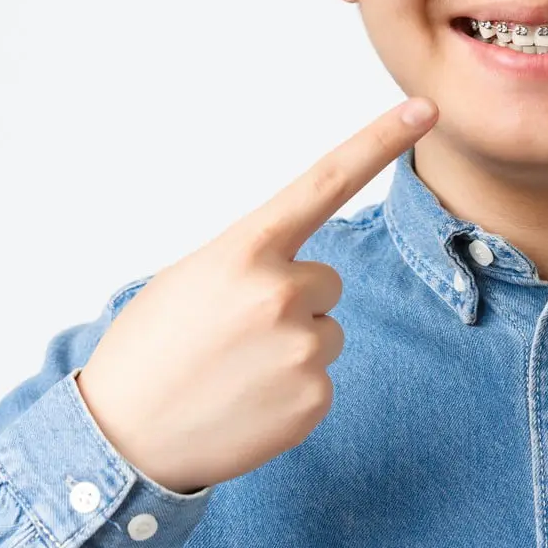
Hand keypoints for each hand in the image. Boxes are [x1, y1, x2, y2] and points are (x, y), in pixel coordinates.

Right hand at [76, 97, 438, 493]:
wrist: (121, 438)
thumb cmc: (151, 350)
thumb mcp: (191, 278)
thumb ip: (253, 261)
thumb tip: (301, 275)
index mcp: (246, 249)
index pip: (326, 181)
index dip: (380, 141)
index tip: (426, 109)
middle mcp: (280, 290)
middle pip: (326, 281)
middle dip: (293, 302)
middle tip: (235, 335)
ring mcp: (301, 347)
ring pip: (326, 331)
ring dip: (291, 348)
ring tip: (235, 372)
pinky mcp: (313, 398)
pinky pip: (321, 380)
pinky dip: (290, 393)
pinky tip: (245, 404)